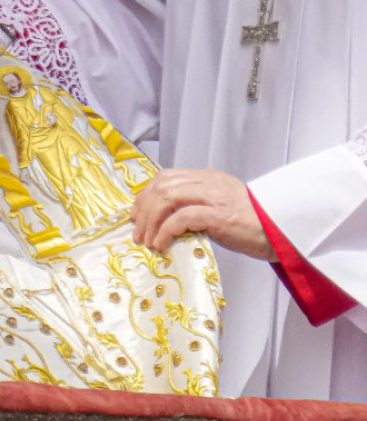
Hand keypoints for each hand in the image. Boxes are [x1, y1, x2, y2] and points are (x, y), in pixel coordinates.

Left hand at [130, 167, 276, 260]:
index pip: (167, 176)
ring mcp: (214, 197)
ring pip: (167, 198)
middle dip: (144, 208)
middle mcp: (209, 182)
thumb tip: (165, 220)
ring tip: (147, 240)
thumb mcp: (220, 206)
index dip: (147, 193)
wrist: (284, 231)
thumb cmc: (252, 224)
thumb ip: (196, 206)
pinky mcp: (219, 215)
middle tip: (137, 229)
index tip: (137, 213)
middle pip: (162, 186)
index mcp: (207, 178)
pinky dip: (165, 230)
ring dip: (150, 220)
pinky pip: (181, 218)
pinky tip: (161, 244)